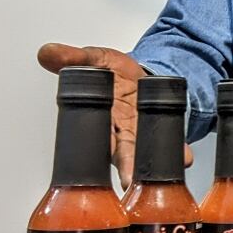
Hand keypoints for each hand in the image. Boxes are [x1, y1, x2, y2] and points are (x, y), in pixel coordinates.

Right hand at [37, 43, 193, 188]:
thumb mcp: (92, 58)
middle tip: (127, 180)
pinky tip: (184, 157)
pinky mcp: (162, 124)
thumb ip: (71, 57)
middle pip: (121, 152)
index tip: (93, 163)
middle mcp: (120, 129)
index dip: (95, 150)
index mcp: (100, 117)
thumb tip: (47, 52)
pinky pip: (171, 140)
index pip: (94, 137)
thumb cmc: (110, 72)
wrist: (136, 70)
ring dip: (152, 164)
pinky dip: (179, 151)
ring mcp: (141, 129)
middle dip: (125, 166)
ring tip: (157, 174)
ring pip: (145, 152)